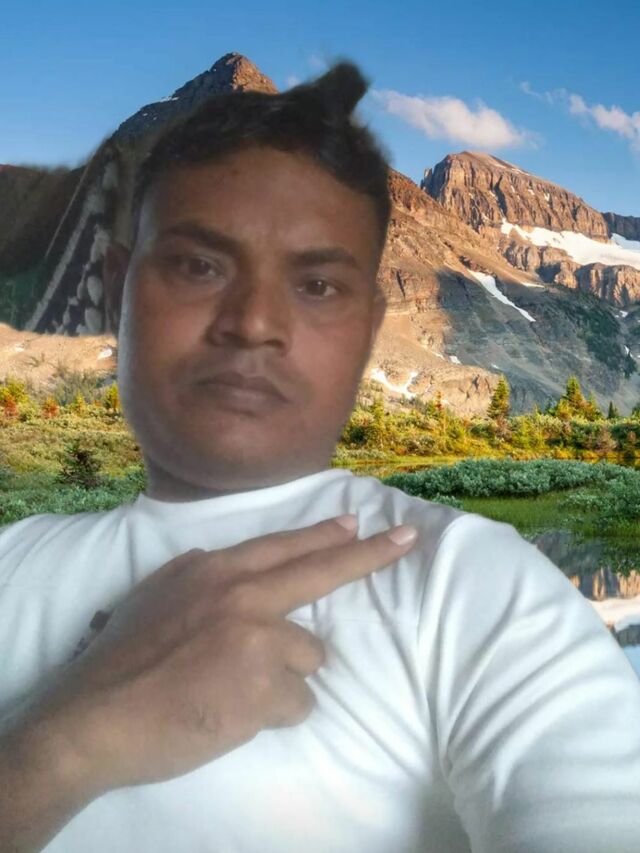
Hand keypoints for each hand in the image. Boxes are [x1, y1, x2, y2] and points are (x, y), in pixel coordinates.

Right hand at [19, 515, 417, 795]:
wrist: (98, 716)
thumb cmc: (124, 656)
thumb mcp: (160, 594)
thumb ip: (204, 576)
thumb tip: (237, 566)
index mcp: (216, 570)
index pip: (285, 546)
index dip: (326, 534)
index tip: (360, 521)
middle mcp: (243, 594)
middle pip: (321, 572)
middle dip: (370, 555)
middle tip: (408, 540)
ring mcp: (257, 638)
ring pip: (309, 656)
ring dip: (284, 677)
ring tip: (235, 689)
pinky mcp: (265, 686)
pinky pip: (297, 702)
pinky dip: (274, 712)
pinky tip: (234, 713)